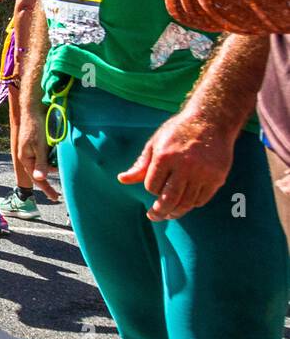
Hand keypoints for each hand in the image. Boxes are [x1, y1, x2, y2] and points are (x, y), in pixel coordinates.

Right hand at [17, 102, 62, 201]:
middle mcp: (27, 156)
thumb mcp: (40, 146)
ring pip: (43, 164)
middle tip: (60, 182)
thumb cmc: (35, 127)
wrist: (33, 109)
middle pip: (40, 172)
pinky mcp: (36, 145)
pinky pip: (44, 156)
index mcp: (26, 158)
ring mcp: (31, 150)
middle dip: (50, 176)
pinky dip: (51, 157)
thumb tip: (40, 179)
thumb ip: (40, 163)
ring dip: (52, 165)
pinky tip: (56, 154)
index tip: (56, 198)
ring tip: (60, 162)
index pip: (37, 178)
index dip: (46, 189)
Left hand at [119, 109, 234, 220]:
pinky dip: (192, 204)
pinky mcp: (217, 177)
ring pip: (187, 202)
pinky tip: (186, 203)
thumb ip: (141, 165)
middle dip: (160, 212)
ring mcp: (203, 173)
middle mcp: (184, 166)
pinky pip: (202, 199)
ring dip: (176, 211)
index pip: (152, 186)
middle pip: (169, 199)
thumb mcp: (155, 144)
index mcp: (165, 157)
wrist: (211, 121)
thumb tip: (122, 179)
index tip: (152, 185)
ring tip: (169, 214)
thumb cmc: (178, 132)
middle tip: (154, 216)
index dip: (150, 188)